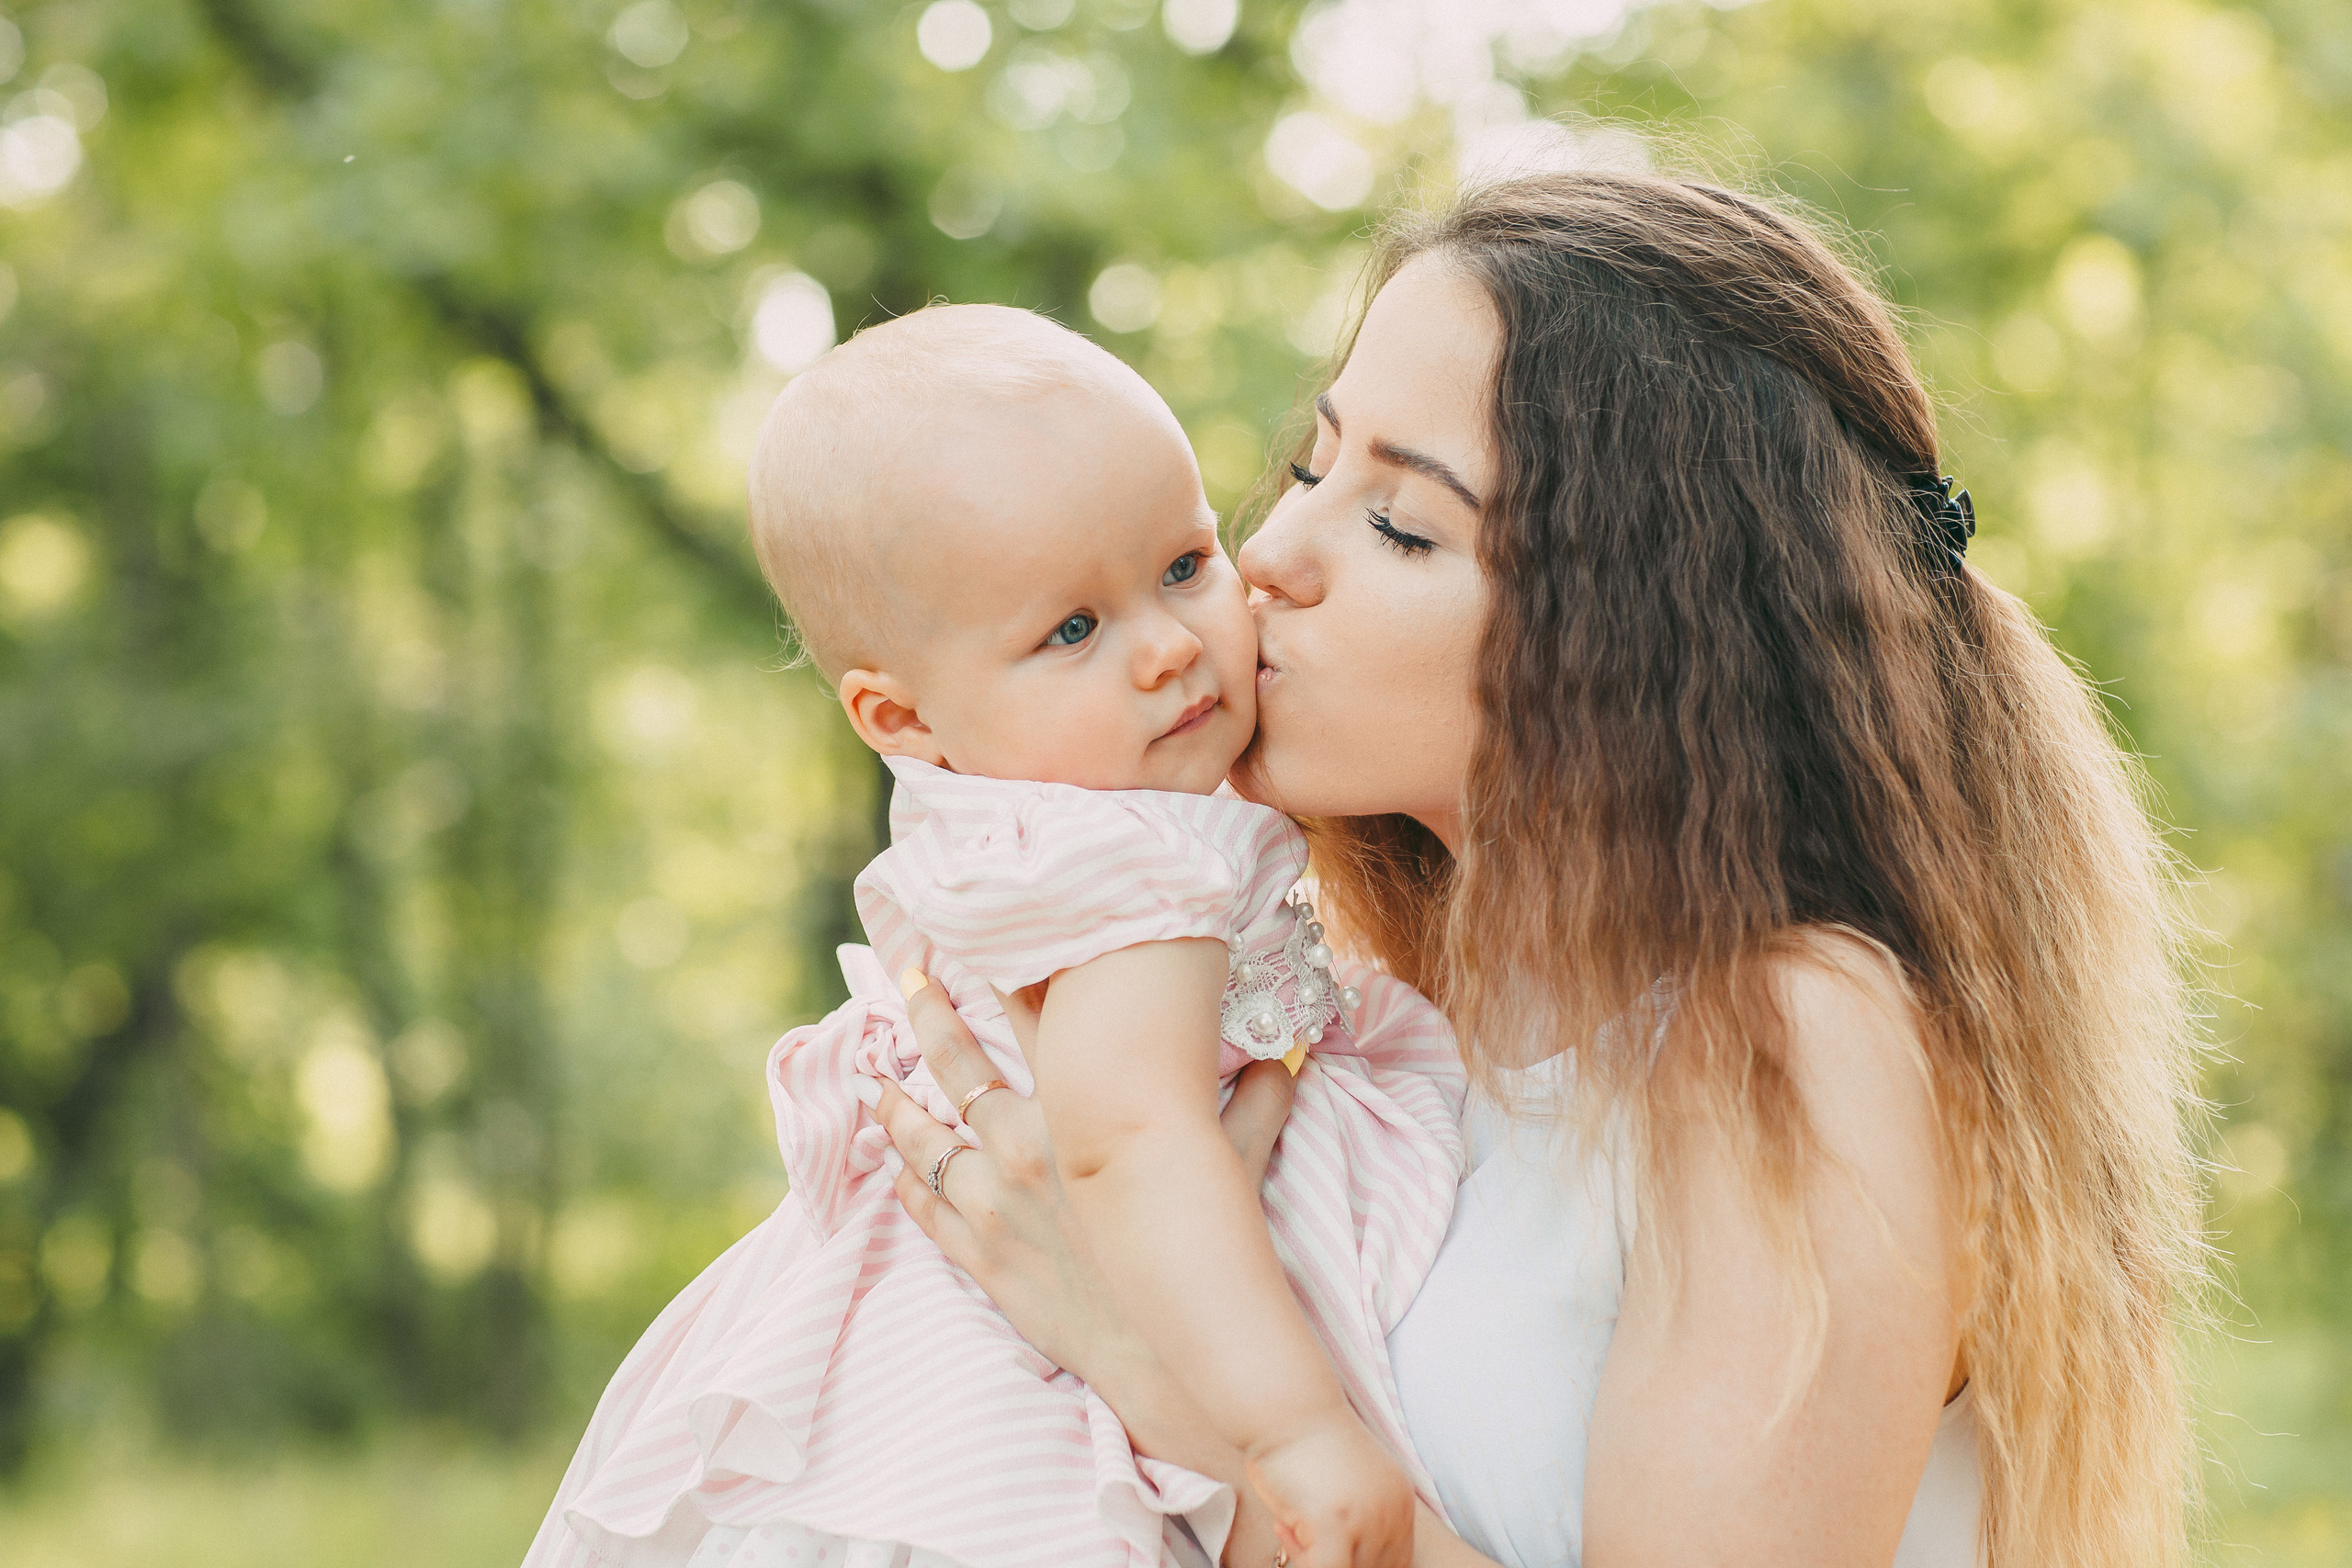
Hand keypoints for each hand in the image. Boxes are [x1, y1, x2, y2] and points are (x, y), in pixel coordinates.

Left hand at [872, 974, 1299, 1376]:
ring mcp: (991, 1203)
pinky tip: (893, 1163)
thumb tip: (1285, 1058)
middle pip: (959, 1065)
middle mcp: (1023, 1146)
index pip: (1032, 1023)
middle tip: (906, 978)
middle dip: (928, 1017)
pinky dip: (902, 1179)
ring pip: (923, 1138)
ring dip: (895, 1103)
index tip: (982, 941)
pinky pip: (922, 1206)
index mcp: (1078, 1112)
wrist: (1167, 1358)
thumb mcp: (1235, 1167)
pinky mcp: (979, 1256)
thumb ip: (1255, 1104)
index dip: (1005, 975)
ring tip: (873, 1076)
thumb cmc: (1198, 1258)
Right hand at [1248, 1414, 1416, 1567]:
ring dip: (1313, 1557)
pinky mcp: (1337, 1524)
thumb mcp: (1348, 1485)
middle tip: (1296, 1532)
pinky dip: (1301, 1559)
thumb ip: (1358, 1520)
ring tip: (1288, 1526)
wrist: (1285, 1404)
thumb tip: (1342, 1558)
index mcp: (1401, 1502)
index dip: (1357, 1560)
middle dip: (1333, 1559)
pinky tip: (1282, 1526)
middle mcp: (1393, 1512)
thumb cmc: (1304, 1440)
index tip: (1319, 1538)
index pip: (1393, 1562)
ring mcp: (1368, 1519)